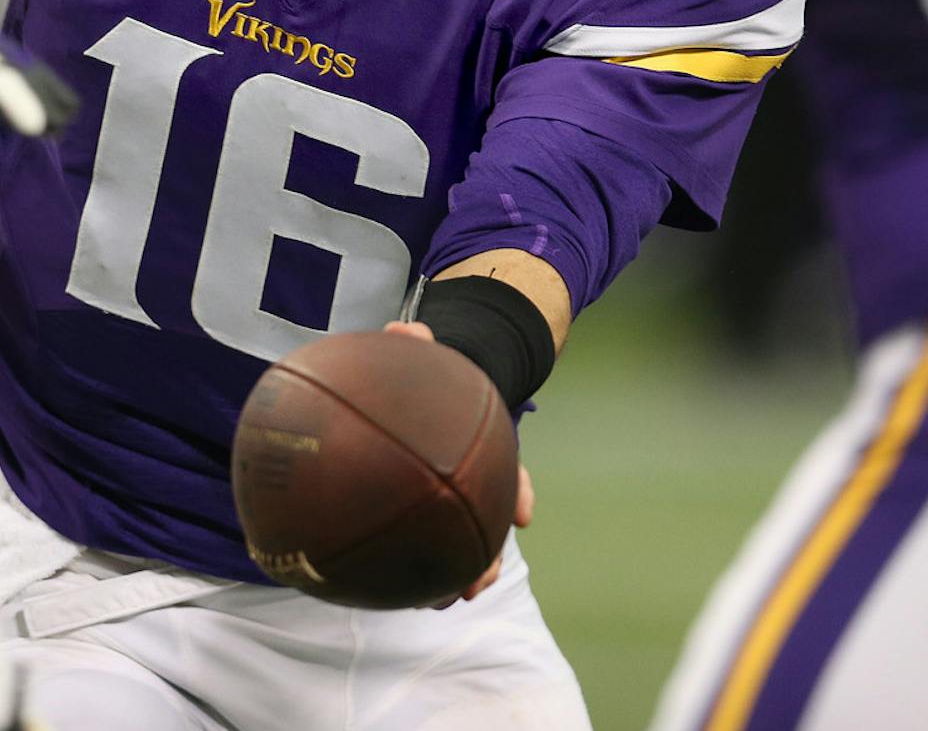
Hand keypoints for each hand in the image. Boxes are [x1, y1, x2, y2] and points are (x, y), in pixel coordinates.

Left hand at [384, 320, 533, 604]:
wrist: (424, 387)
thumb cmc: (425, 375)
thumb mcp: (424, 355)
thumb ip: (414, 343)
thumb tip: (404, 329)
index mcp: (482, 442)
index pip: (510, 467)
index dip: (517, 490)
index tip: (523, 517)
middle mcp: (476, 472)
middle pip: (492, 515)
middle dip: (491, 552)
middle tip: (482, 584)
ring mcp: (456, 490)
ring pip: (469, 534)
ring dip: (466, 569)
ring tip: (454, 599)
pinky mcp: (429, 506)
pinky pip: (431, 537)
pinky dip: (426, 563)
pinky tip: (412, 588)